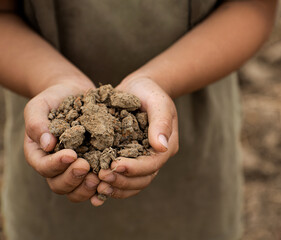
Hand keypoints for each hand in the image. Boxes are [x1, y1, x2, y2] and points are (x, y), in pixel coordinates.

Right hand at [23, 80, 100, 202]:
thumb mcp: (40, 105)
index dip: (56, 164)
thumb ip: (37, 123)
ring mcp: (74, 169)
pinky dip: (101, 187)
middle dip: (73, 178)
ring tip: (100, 176)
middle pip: (59, 184)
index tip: (71, 154)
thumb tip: (47, 145)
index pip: (44, 166)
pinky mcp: (93, 166)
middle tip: (86, 166)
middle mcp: (56, 167)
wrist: (75, 94)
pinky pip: (95, 185)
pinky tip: (111, 182)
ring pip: (76, 190)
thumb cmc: (54, 99)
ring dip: (87, 187)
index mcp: (39, 154)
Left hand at [91, 77, 178, 205]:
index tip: (115, 165)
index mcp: (165, 146)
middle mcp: (153, 157)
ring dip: (115, 187)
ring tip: (96, 185)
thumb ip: (161, 122)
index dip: (134, 168)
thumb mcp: (158, 102)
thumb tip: (161, 146)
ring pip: (131, 184)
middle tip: (101, 178)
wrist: (138, 89)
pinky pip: (121, 178)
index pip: (152, 164)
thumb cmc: (150, 92)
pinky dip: (110, 186)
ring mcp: (139, 160)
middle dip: (122, 181)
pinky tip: (94, 189)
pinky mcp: (126, 159)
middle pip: (142, 180)